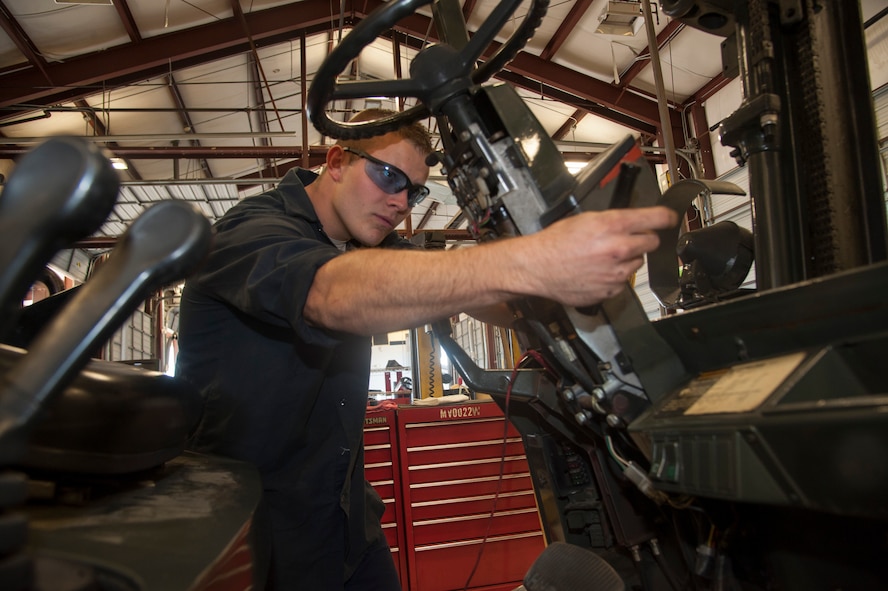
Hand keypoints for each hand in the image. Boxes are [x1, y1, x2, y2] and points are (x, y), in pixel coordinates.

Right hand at [518, 206, 677, 306]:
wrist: (537, 267)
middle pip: (652, 242)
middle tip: (626, 239)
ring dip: (627, 259)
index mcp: (614, 225)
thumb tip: (634, 222)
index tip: (670, 219)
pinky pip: (623, 281)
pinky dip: (615, 276)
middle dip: (642, 239)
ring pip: (638, 263)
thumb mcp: (586, 219)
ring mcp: (617, 272)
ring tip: (603, 257)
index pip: (658, 219)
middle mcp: (619, 248)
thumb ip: (614, 220)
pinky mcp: (611, 289)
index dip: (667, 218)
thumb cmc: (555, 243)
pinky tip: (597, 271)